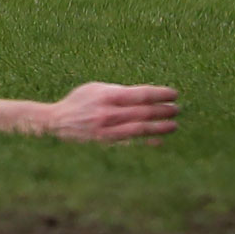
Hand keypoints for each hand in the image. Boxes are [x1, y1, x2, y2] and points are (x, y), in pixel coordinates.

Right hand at [45, 82, 179, 143]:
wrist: (57, 123)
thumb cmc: (80, 102)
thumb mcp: (96, 89)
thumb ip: (119, 92)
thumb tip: (146, 95)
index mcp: (107, 95)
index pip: (141, 94)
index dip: (160, 94)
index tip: (174, 94)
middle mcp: (109, 113)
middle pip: (144, 112)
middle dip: (164, 111)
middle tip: (177, 110)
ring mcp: (108, 130)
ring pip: (141, 129)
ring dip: (160, 127)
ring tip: (174, 125)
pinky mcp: (106, 143)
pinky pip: (132, 143)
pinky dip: (147, 142)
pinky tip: (159, 141)